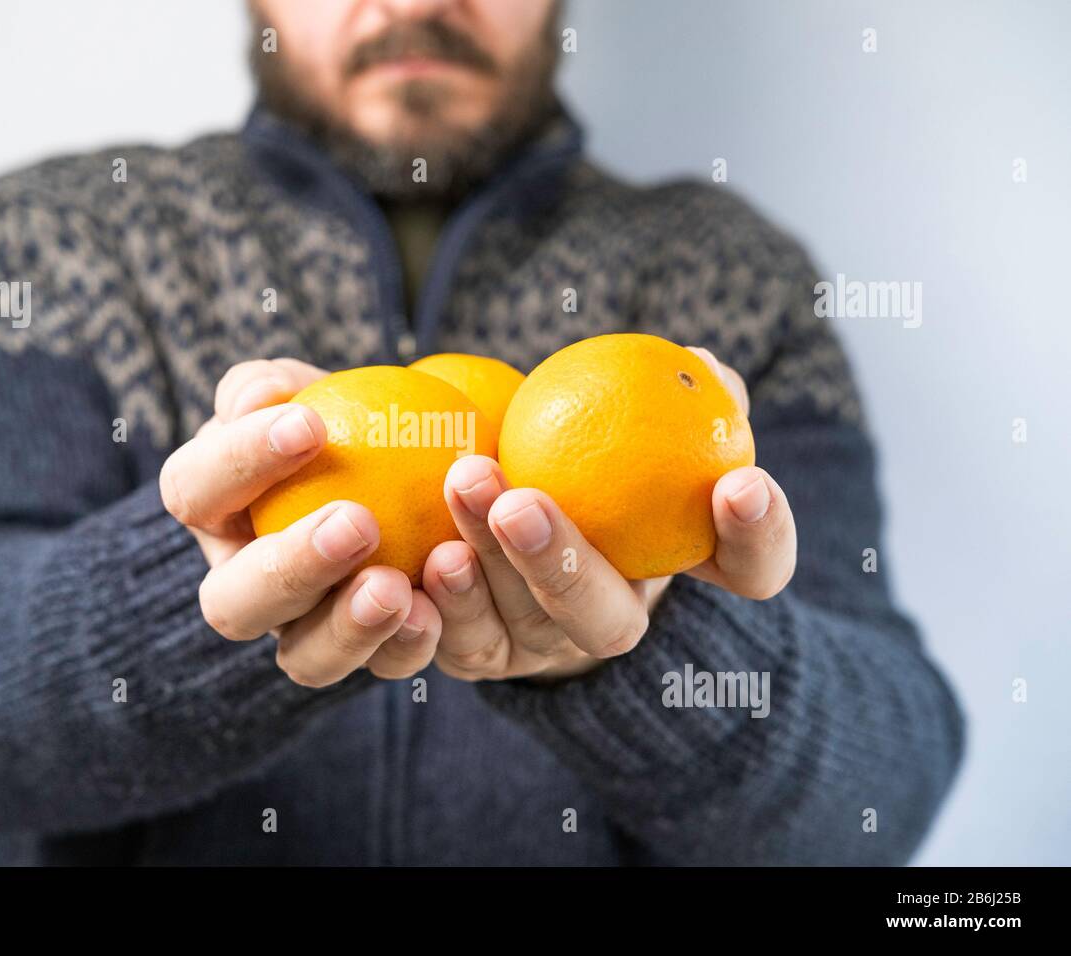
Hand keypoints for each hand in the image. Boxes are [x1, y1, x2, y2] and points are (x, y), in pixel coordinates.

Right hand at [159, 358, 440, 686]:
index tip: (308, 426)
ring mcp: (298, 632)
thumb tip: (259, 396)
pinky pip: (379, 666)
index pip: (194, 489)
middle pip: (234, 604)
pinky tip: (433, 612)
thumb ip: (266, 387)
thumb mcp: (297, 390)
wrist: (404, 465)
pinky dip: (406, 645)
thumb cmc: (334, 416)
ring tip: (395, 587)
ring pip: (303, 657)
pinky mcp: (364, 656)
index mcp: (210, 511)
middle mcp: (241, 587)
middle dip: (291, 569)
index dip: (239, 462)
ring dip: (347, 628)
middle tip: (358, 523)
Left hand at [420, 346, 795, 681]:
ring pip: (523, 626)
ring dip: (485, 568)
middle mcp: (614, 622)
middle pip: (606, 620)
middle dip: (564, 566)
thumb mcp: (641, 417)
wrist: (511, 501)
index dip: (759, 536)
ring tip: (457, 495)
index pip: (751, 567)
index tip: (740, 481)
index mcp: (679, 566)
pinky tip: (417, 558)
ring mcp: (544, 648)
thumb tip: (701, 364)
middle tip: (518, 501)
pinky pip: (457, 643)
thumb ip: (682, 394)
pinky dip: (437, 608)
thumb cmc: (591, 448)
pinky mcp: (480, 655)